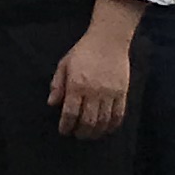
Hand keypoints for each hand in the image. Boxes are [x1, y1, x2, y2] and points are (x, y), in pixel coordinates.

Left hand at [50, 24, 135, 138]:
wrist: (109, 40)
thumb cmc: (83, 51)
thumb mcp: (64, 64)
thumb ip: (57, 84)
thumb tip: (52, 104)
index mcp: (77, 85)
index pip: (70, 113)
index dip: (66, 126)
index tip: (64, 131)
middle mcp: (94, 92)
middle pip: (88, 121)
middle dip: (81, 132)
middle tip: (77, 135)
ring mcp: (110, 93)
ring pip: (103, 121)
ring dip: (96, 132)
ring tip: (90, 135)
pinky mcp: (123, 93)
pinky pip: (118, 115)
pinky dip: (112, 125)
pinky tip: (106, 129)